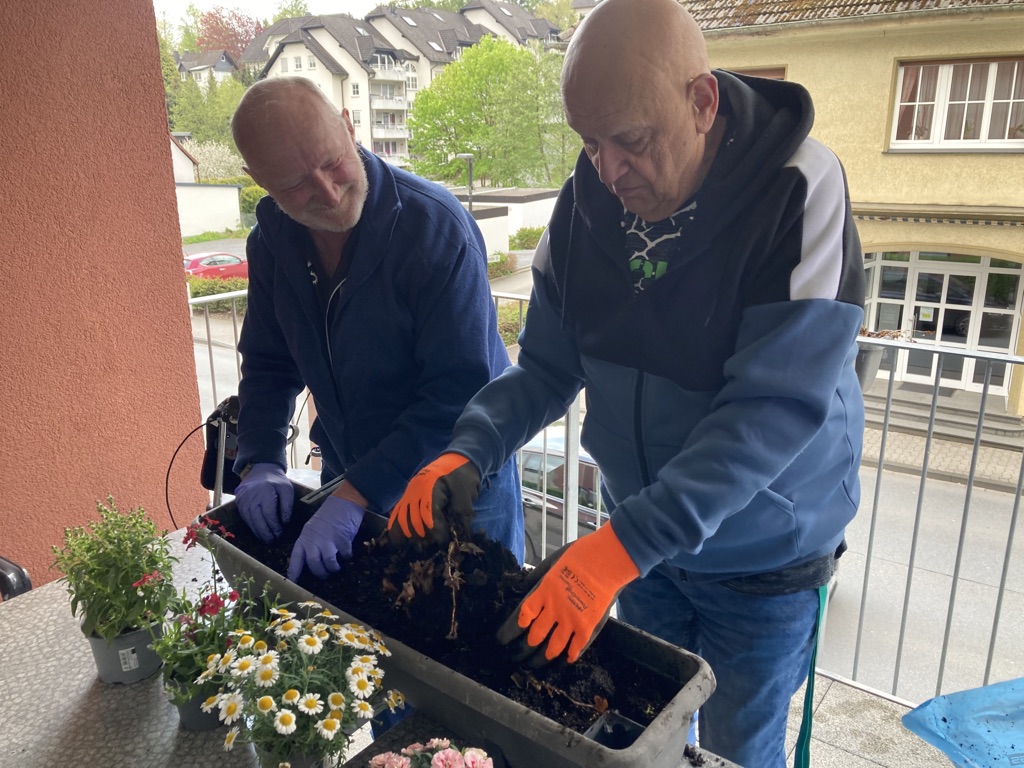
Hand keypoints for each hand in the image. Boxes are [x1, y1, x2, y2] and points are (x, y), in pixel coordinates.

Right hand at [234, 463, 293, 542]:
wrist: (260, 469)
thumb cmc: (275, 481)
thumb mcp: (286, 489)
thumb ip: (287, 505)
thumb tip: (285, 522)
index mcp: (265, 491)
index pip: (269, 513)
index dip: (274, 525)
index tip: (280, 533)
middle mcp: (251, 496)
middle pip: (257, 518)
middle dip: (265, 532)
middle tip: (272, 540)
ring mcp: (243, 499)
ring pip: (249, 519)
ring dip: (257, 531)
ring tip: (266, 539)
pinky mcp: (239, 502)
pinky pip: (244, 516)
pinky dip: (251, 525)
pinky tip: (258, 531)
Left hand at [287, 496, 366, 580]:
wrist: (344, 502)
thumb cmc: (328, 515)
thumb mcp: (314, 527)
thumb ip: (311, 542)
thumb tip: (313, 559)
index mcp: (305, 537)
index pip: (296, 557)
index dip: (294, 571)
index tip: (292, 581)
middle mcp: (315, 540)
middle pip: (314, 563)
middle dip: (320, 573)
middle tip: (324, 575)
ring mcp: (329, 540)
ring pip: (328, 562)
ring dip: (333, 568)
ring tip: (336, 568)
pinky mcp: (343, 540)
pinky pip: (344, 555)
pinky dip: (346, 556)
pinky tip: (347, 554)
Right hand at [387, 453, 480, 541]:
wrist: (458, 458)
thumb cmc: (463, 475)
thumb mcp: (466, 493)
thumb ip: (461, 514)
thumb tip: (458, 535)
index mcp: (430, 487)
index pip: (429, 516)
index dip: (437, 533)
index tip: (444, 543)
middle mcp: (416, 490)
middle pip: (413, 519)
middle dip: (423, 537)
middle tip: (433, 547)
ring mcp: (410, 492)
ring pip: (402, 518)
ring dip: (409, 534)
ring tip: (420, 546)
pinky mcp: (408, 495)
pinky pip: (397, 513)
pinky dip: (396, 527)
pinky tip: (400, 541)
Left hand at [496, 524, 639, 663]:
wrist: (607, 560)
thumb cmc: (581, 555)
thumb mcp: (552, 562)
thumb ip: (537, 578)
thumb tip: (524, 587)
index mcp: (543, 592)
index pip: (521, 617)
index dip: (510, 631)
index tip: (504, 638)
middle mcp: (554, 610)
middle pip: (534, 637)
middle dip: (523, 649)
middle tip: (517, 655)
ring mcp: (571, 620)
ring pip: (553, 647)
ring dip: (543, 657)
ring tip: (538, 662)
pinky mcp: (588, 627)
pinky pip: (576, 648)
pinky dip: (570, 656)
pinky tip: (566, 659)